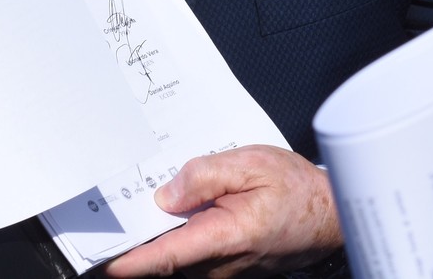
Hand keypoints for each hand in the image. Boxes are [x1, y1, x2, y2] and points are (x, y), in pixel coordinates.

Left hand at [105, 146, 340, 277]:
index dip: (129, 263)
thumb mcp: (251, 164)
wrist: (331, 215)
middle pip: (165, 256)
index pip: (164, 258)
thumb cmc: (297, 190)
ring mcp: (224, 267)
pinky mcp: (227, 264)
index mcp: (223, 238)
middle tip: (109, 212)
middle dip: (137, 237)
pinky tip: (178, 209)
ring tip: (145, 202)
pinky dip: (179, 233)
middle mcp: (220, 262)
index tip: (101, 262)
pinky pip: (193, 251)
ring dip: (160, 233)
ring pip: (178, 254)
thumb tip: (165, 195)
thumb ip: (204, 175)